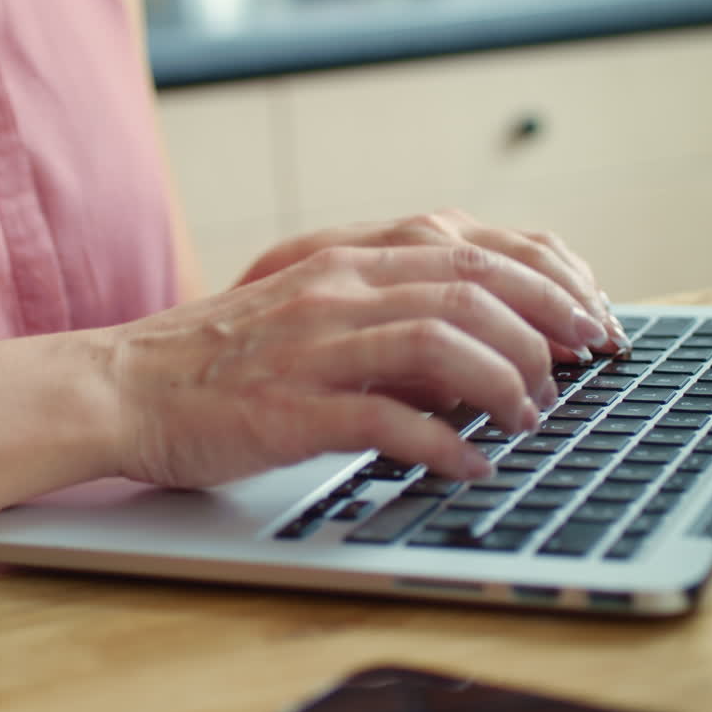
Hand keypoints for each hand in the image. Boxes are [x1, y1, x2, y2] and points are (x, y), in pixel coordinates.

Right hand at [105, 230, 612, 488]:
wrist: (123, 387)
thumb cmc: (220, 358)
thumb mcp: (311, 311)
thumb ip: (389, 318)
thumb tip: (480, 349)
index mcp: (346, 258)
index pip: (472, 245)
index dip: (546, 275)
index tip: (588, 311)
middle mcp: (338, 288)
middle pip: (474, 284)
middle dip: (548, 323)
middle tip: (587, 362)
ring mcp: (314, 345)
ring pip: (442, 340)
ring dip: (506, 379)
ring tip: (535, 416)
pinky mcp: (291, 408)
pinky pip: (387, 420)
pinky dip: (444, 444)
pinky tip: (473, 467)